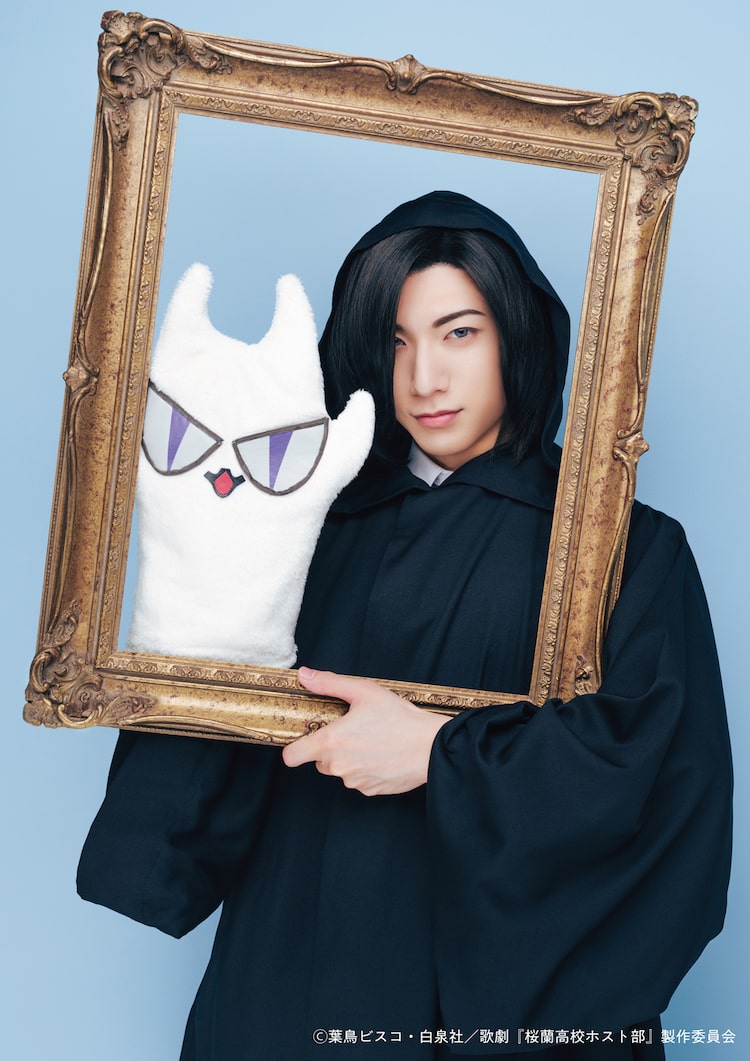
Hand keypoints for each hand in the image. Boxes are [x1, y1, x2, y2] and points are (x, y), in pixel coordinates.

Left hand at [282, 667, 449, 795]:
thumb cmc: (400, 718)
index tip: (307, 737)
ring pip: (341, 770)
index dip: (295, 746)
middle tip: (352, 729)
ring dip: (349, 758)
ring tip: (372, 739)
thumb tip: (305, 676)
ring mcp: (355, 781)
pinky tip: (383, 753)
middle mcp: (338, 766)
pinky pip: (359, 779)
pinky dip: (366, 768)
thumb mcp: (364, 691)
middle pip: (319, 760)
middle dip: (330, 747)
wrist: (430, 746)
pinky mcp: (371, 790)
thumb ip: (329, 683)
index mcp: (330, 742)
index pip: (291, 756)